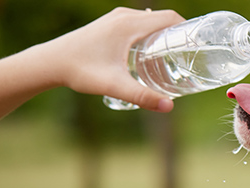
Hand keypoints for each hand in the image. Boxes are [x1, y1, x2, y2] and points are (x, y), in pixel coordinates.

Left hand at [0, 7, 185, 141]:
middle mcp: (124, 16)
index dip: (188, 29)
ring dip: (164, 34)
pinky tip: (151, 53)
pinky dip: (150, 34)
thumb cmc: (80, 71)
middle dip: (179, 35)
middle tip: (191, 57)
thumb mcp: (114, 86)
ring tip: (175, 57)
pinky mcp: (109, 25)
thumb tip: (169, 108)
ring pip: (150, 21)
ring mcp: (115, 19)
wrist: (50, 62)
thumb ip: (142, 97)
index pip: (169, 17)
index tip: (199, 46)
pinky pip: (138, 24)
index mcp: (129, 24)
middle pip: (162, 18)